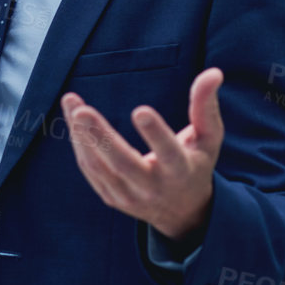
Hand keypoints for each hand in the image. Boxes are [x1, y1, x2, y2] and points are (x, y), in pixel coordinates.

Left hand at [62, 67, 224, 244]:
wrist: (181, 211)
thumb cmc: (195, 163)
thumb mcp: (209, 139)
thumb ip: (206, 106)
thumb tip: (213, 72)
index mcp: (181, 172)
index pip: (169, 154)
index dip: (156, 134)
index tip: (141, 111)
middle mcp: (153, 188)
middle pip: (124, 165)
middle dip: (102, 137)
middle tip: (82, 111)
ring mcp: (129, 196)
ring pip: (99, 167)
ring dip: (81, 135)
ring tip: (71, 102)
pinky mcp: (111, 197)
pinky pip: (90, 170)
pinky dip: (79, 143)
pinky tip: (72, 117)